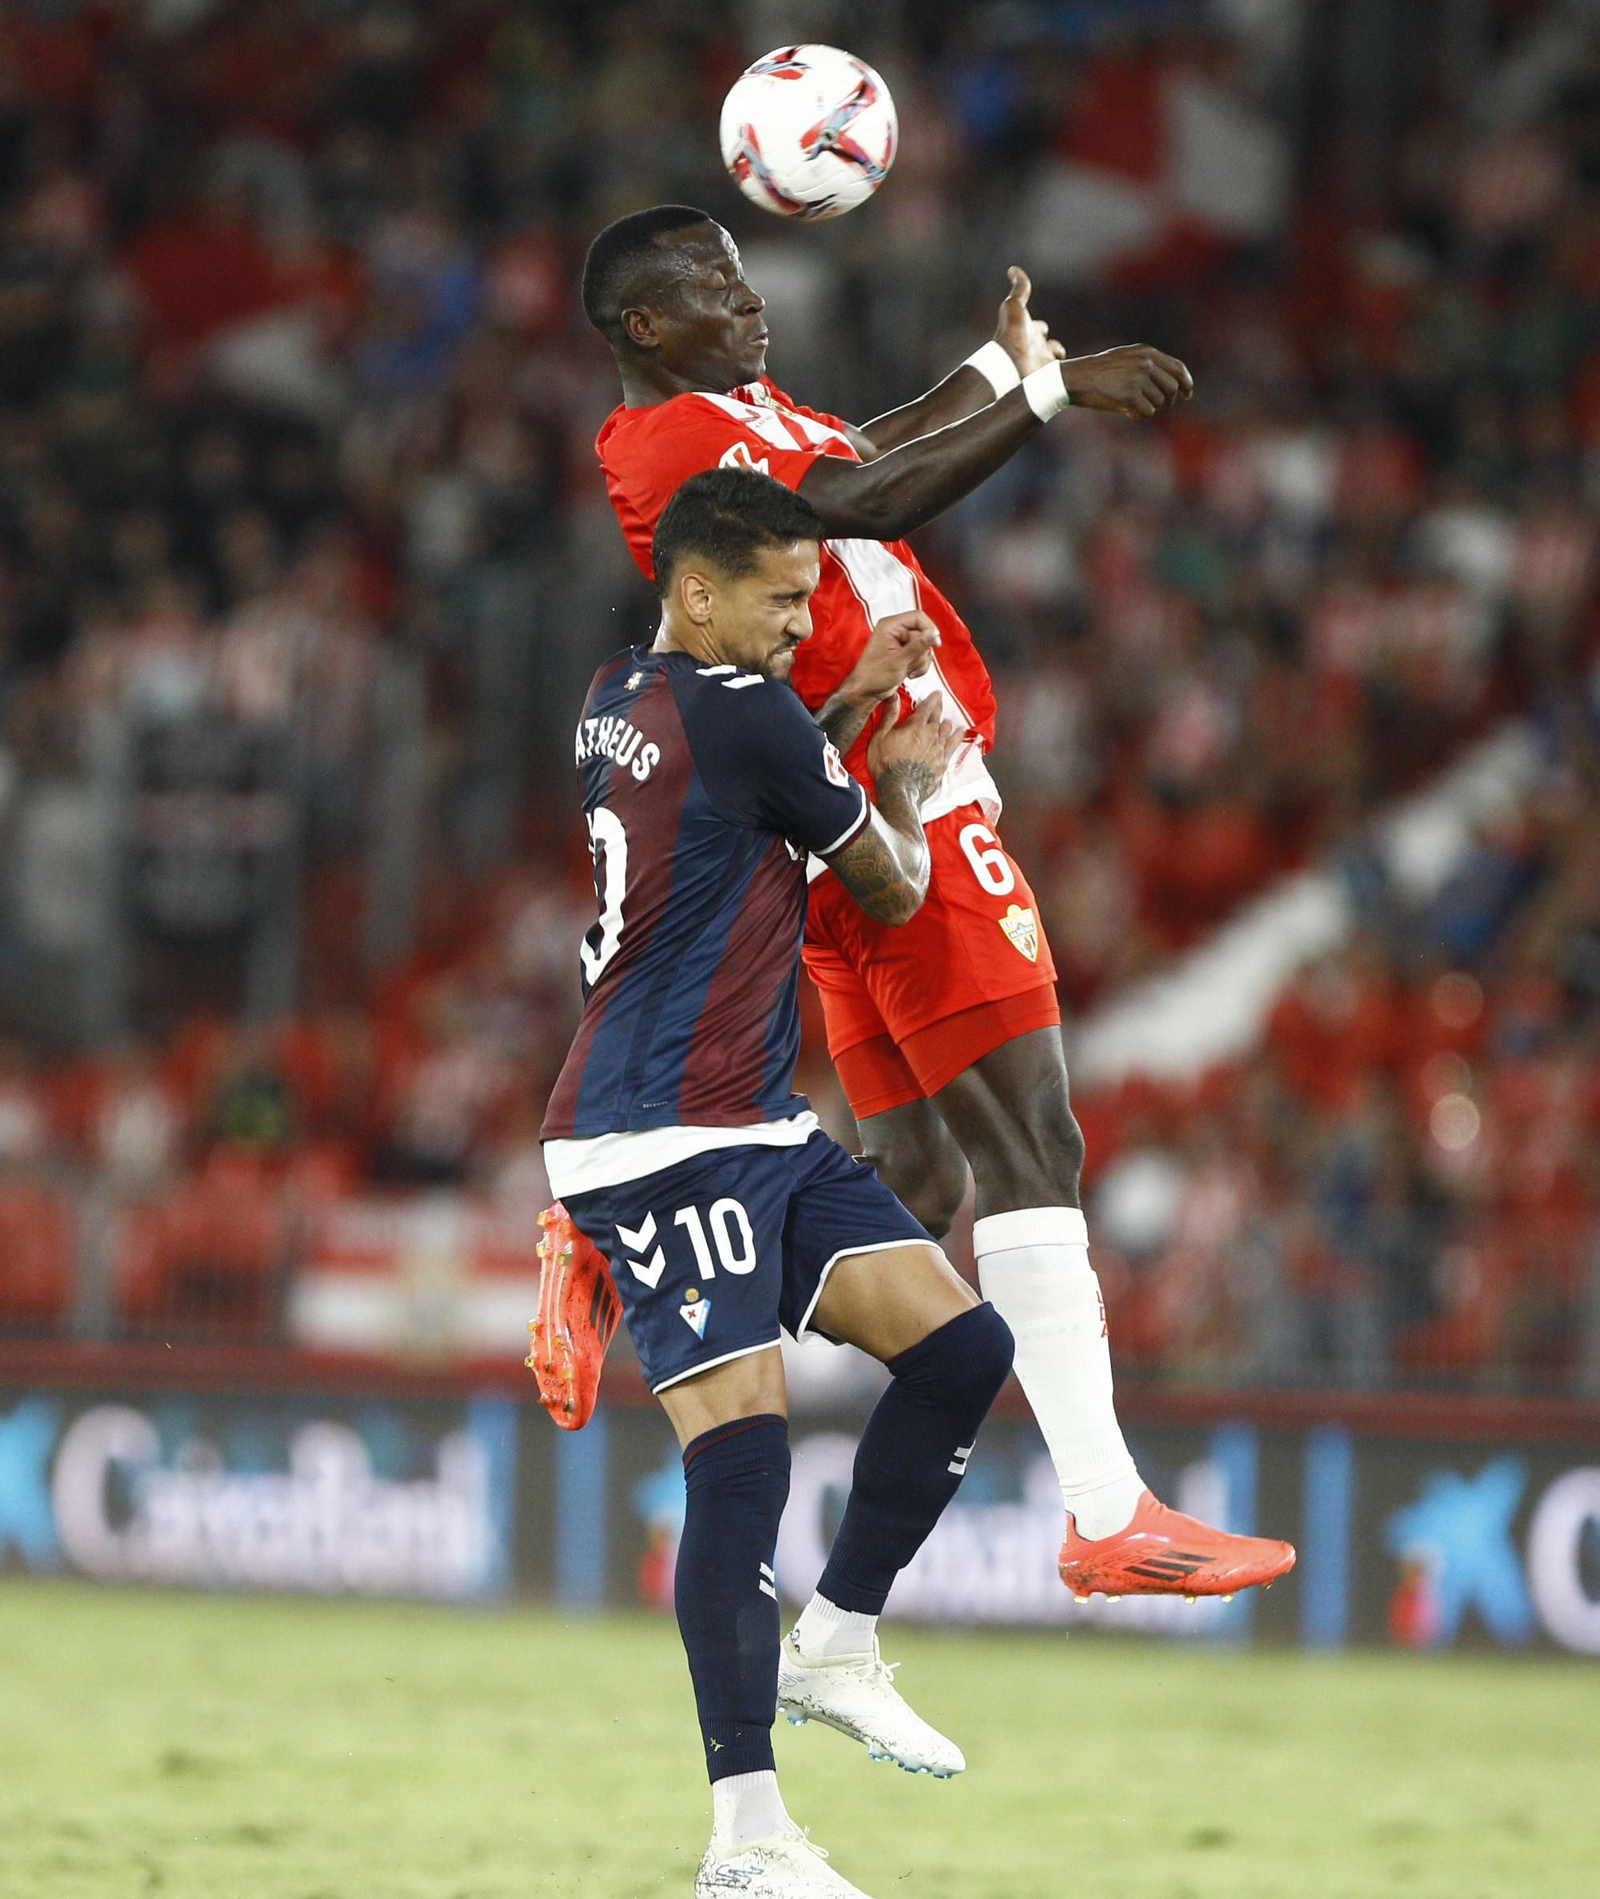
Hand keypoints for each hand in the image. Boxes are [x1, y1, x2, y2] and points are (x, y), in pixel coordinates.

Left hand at [842, 610, 940, 705]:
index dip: (929, 629)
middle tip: (911, 661)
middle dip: (921, 652)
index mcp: (890, 626)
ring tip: (908, 668)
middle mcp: (896, 631)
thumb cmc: (872, 676)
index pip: (918, 617)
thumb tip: (932, 635)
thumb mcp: (898, 660)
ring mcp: (902, 643)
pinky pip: (922, 655)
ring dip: (920, 661)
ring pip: (925, 646)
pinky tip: (909, 672)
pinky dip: (920, 666)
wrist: (867, 691)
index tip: (934, 642)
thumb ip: (917, 646)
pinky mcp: (906, 654)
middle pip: (923, 634)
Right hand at [867, 689, 960, 802]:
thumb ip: (889, 716)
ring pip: (947, 731)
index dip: (932, 699)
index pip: (927, 707)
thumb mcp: (880, 737)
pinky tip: (960, 732)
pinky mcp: (942, 762)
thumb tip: (893, 696)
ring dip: (947, 724)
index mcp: (915, 727)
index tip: (937, 693)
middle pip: (938, 718)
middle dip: (939, 709)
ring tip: (948, 720)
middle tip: (940, 702)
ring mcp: (938, 749)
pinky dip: (958, 737)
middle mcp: (930, 735)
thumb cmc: (885, 764)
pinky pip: (954, 746)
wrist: (899, 790)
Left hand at [994, 266, 1066, 377]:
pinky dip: (1068, 372)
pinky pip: (1063, 374)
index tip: (1042, 328)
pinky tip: (1073, 371)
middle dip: (1053, 345)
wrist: (1011, 363)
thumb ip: (1020, 288)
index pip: (1039, 328)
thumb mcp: (1015, 305)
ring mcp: (1042, 363)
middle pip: (1049, 345)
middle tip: (1055, 348)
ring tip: (1061, 361)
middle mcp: (1035, 349)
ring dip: (1059, 358)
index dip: (1041, 327)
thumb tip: (1013, 268)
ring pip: (1055, 360)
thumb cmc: (1011, 333)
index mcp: (1029, 332)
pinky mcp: (1049, 377)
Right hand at [1059, 344, 1193, 417]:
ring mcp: (1138, 379)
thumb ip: (1148, 364)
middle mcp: (1145, 363)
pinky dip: (1139, 415)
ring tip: (1133, 406)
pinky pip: (1147, 412)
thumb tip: (1173, 384)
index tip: (1188, 395)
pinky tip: (1127, 411)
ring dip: (1150, 408)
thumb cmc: (1098, 372)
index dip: (1187, 383)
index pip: (1178, 368)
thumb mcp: (1125, 358)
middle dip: (1167, 401)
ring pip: (1160, 402)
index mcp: (1146, 352)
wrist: (1076, 378)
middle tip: (1157, 406)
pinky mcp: (1130, 396)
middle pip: (1172, 388)